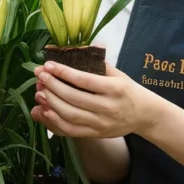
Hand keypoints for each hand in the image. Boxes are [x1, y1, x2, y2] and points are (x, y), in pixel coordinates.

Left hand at [29, 60, 160, 138]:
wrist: (145, 115)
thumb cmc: (128, 90)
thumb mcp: (118, 74)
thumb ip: (97, 63)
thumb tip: (76, 49)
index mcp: (114, 88)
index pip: (85, 80)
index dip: (64, 73)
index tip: (48, 65)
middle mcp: (107, 107)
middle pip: (74, 98)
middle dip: (53, 86)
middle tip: (39, 76)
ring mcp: (101, 123)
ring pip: (70, 116)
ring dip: (51, 104)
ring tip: (39, 92)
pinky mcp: (96, 134)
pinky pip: (71, 131)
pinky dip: (55, 122)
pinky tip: (43, 111)